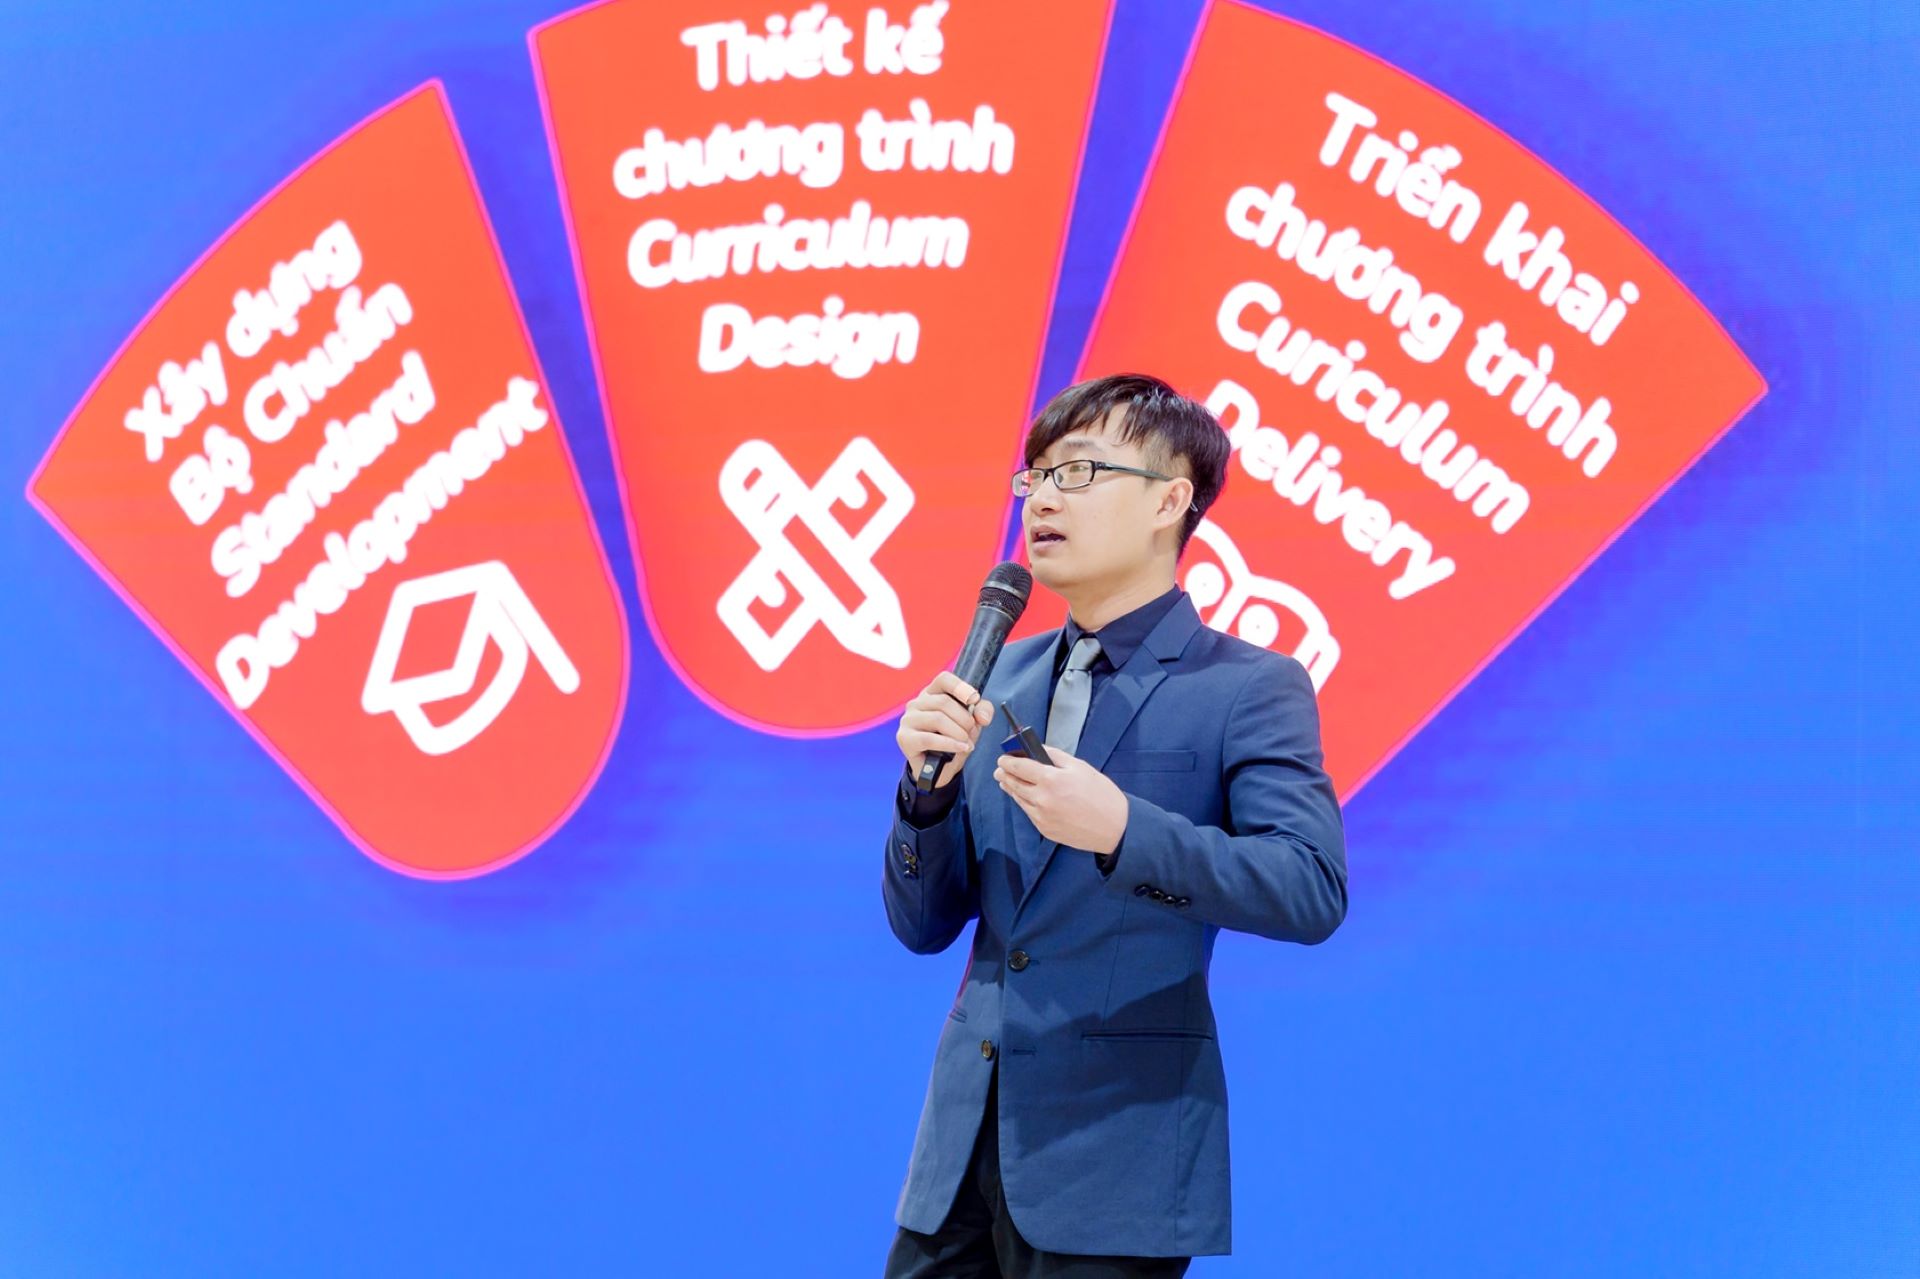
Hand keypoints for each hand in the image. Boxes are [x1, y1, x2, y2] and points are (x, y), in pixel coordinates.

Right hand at [896, 671, 994, 788]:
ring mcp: (908, 719)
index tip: (974, 700)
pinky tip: (960, 748)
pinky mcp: (905, 738)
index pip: (944, 679)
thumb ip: (982, 712)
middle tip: (971, 732)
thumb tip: (982, 716)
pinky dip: (949, 744)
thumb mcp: (972, 724)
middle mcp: (917, 703)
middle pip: (943, 702)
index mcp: (932, 693)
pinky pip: (929, 738)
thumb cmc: (953, 739)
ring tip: (966, 743)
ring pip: (937, 718)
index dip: (960, 687)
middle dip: (964, 719)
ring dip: (958, 733)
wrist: (938, 769)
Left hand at [993, 748, 1128, 854]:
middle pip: (1014, 784)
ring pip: (1018, 799)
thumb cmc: (1101, 794)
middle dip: (1004, 775)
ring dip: (1010, 789)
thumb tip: (1036, 748)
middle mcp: (1042, 799)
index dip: (1007, 761)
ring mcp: (1042, 817)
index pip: (1019, 767)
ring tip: (1005, 782)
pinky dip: (1023, 802)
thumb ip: (1054, 756)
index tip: (1002, 757)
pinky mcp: (1045, 829)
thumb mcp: (1080, 767)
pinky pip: (1028, 812)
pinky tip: (1023, 797)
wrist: (1115, 827)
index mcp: (1051, 780)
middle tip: (1000, 769)